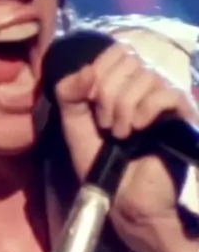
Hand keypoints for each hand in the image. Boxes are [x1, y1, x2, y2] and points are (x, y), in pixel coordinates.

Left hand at [54, 39, 198, 251]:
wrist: (124, 199)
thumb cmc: (101, 164)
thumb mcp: (75, 127)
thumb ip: (70, 95)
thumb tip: (86, 69)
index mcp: (120, 84)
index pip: (115, 52)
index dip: (98, 72)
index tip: (91, 104)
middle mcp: (144, 86)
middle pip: (128, 61)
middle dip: (107, 93)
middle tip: (106, 125)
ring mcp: (164, 99)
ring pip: (145, 77)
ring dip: (123, 107)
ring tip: (121, 135)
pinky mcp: (182, 116)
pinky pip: (166, 94)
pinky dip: (146, 109)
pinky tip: (139, 129)